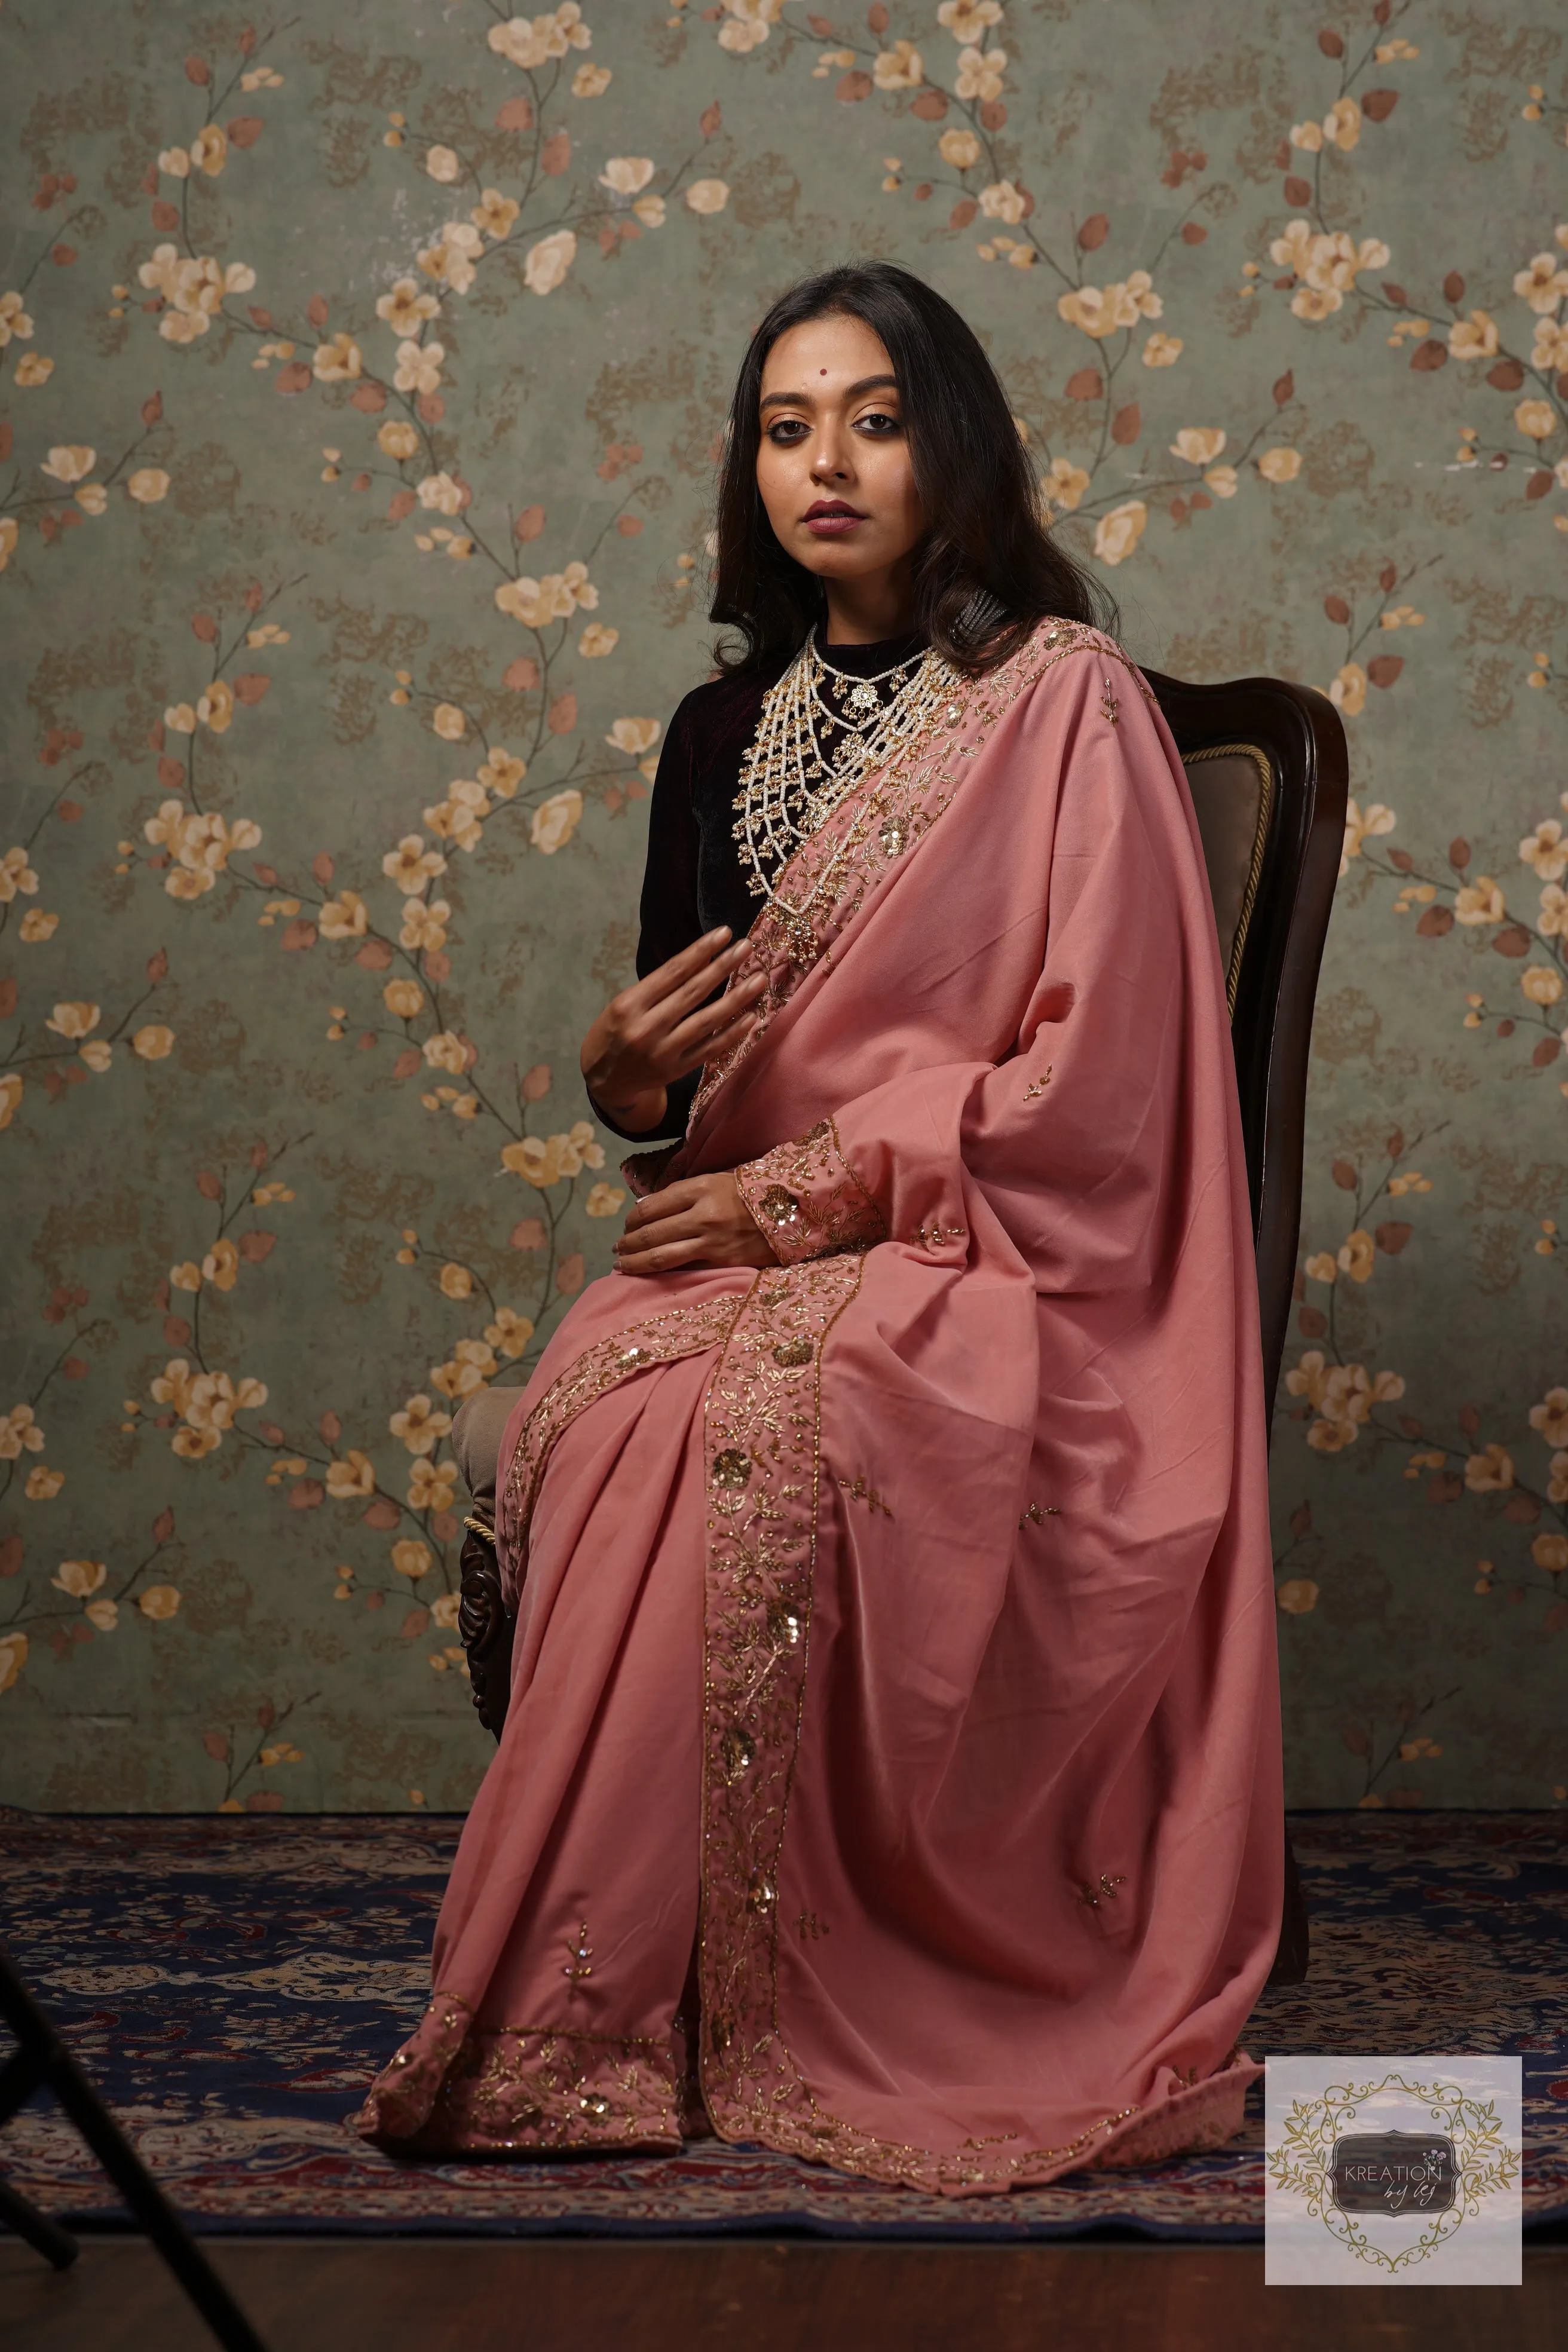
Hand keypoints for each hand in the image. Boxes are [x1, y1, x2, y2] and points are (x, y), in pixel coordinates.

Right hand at [581, 928, 766, 1137]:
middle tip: (747, 947)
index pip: (672, 972)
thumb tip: (702, 961)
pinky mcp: (676, 1070)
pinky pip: (710, 1049)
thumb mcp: (624, 1003)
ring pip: (706, 1021)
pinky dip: (732, 1033)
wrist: (605, 1080)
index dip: (701, 951)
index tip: (725, 934)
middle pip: (692, 993)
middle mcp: (646, 1028)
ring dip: (736, 999)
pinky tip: (751, 1017)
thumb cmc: (614, 1032)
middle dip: (722, 967)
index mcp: (629, 1005)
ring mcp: (663, 1052)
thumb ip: (658, 987)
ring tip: (758, 979)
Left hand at [615, 1172, 778, 1275]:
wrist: (793, 1210)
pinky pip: (685, 1268)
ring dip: (636, 1262)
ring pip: (661, 1256)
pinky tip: (649, 1274)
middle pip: (651, 1232)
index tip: (626, 1225)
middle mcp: (702, 1215)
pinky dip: (662, 1272)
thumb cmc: (752, 1192)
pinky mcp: (723, 1262)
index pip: (651, 1206)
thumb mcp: (717, 1181)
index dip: (632, 1219)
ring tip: (622, 1264)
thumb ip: (684, 1194)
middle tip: (617, 1249)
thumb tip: (648, 1209)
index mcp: (699, 1189)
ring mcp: (712, 1241)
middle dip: (628, 1243)